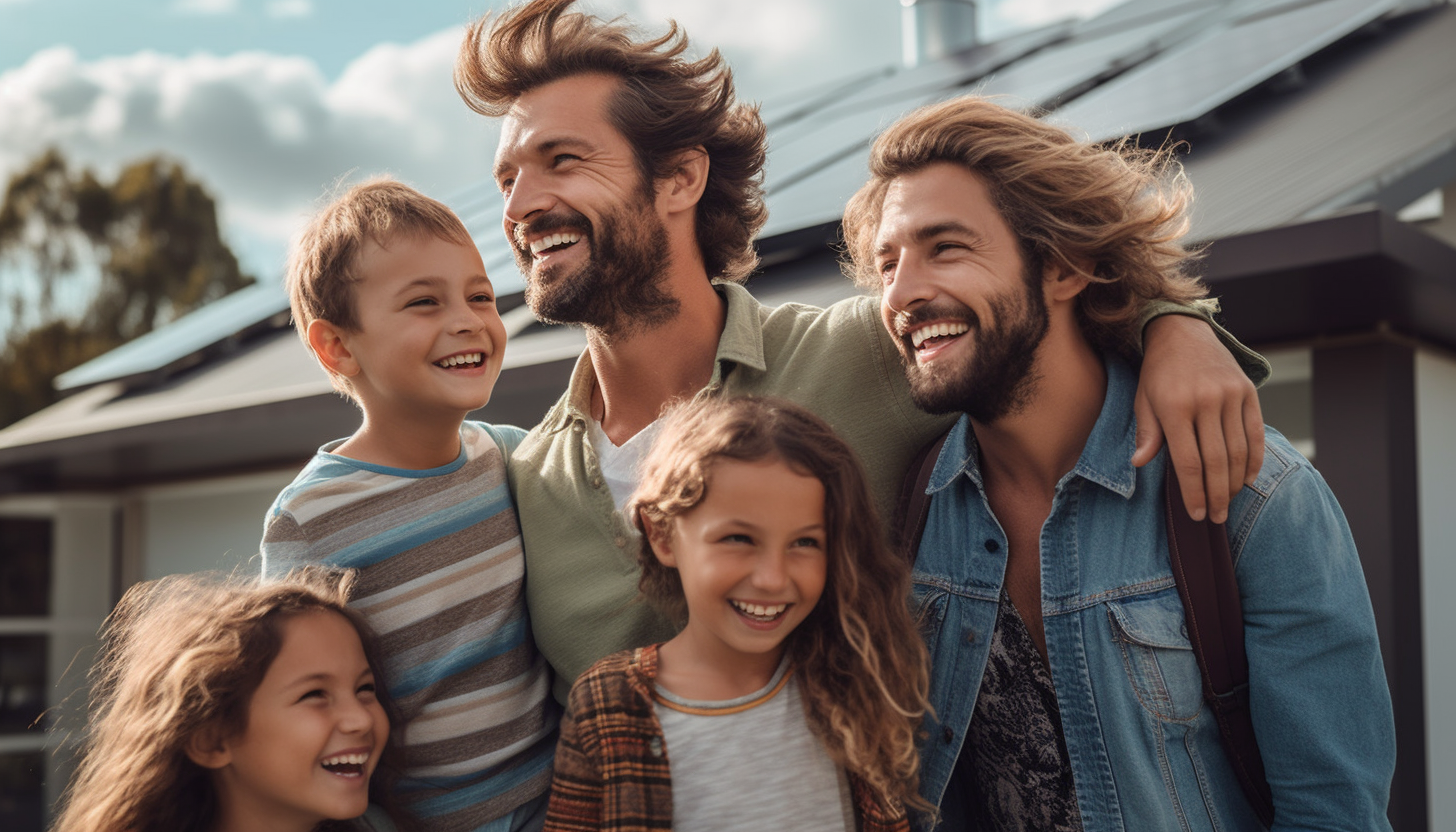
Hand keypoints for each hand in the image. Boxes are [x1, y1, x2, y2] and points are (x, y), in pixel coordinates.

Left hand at [1132, 314, 1263, 522]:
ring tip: (1229, 502)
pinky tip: (1247, 479)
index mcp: (1175, 407)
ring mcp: (1231, 395)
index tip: (1197, 514)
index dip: (1193, 492)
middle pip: (1217, 462)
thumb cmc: (1158, 373)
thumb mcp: (1144, 400)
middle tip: (1216, 517)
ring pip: (1239, 451)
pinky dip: (1254, 459)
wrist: (1183, 332)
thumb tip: (1139, 464)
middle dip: (1217, 495)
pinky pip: (1256, 433)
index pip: (1188, 462)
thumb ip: (1146, 433)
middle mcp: (1206, 401)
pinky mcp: (1248, 391)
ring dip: (1236, 482)